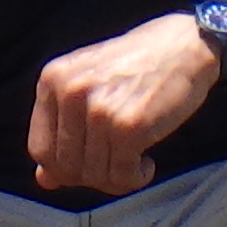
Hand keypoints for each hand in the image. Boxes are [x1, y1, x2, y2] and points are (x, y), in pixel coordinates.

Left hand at [26, 11, 223, 197]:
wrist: (186, 45)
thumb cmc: (137, 65)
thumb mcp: (90, 86)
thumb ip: (63, 130)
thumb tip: (45, 181)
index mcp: (53, 80)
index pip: (40, 149)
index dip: (63, 168)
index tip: (89, 163)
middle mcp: (70, 93)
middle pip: (65, 167)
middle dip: (92, 177)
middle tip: (116, 165)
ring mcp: (99, 110)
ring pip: (94, 176)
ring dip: (116, 180)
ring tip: (133, 162)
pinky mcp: (129, 126)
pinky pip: (122, 176)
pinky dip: (135, 179)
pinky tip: (147, 164)